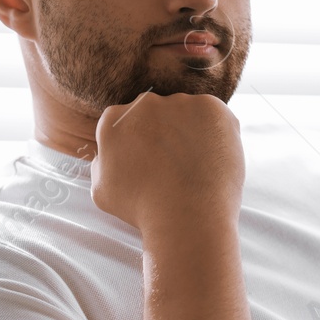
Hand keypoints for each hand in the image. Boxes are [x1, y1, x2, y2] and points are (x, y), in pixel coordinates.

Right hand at [90, 91, 244, 231]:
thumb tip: (109, 153)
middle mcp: (144, 103)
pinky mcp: (211, 108)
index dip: (142, 144)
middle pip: (157, 113)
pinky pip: (215, 116)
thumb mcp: (102, 190)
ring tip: (196, 166)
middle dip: (166, 134)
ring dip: (192, 133)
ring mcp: (179, 103)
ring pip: (188, 113)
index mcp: (114, 120)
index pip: (127, 122)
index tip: (153, 162)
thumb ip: (102, 163)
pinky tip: (212, 159)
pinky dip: (217, 134)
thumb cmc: (144, 210)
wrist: (186, 216)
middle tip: (177, 165)